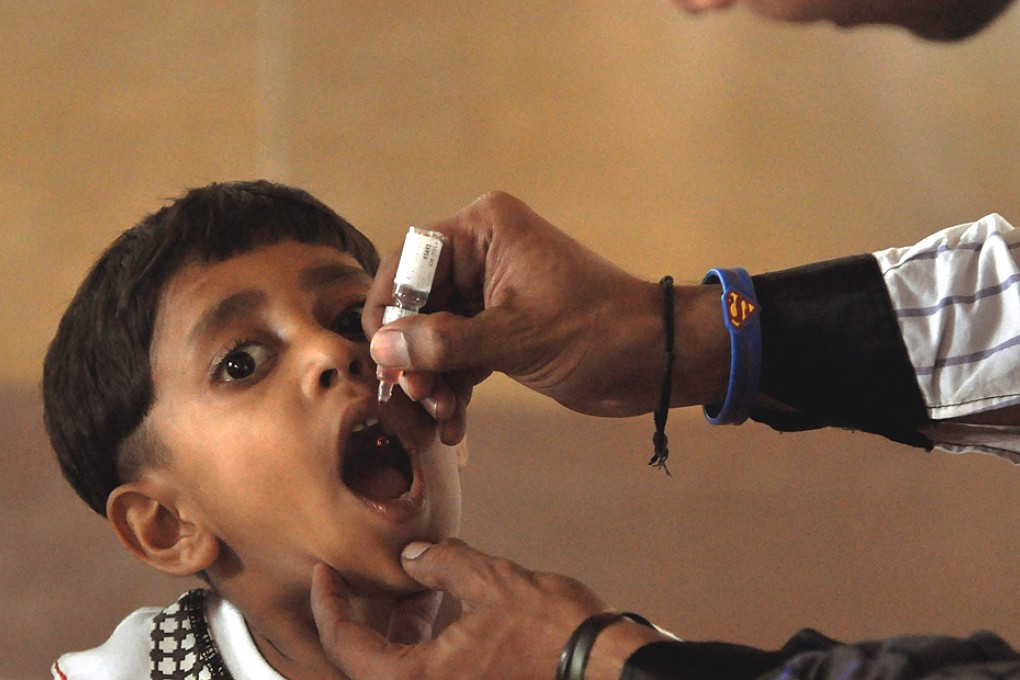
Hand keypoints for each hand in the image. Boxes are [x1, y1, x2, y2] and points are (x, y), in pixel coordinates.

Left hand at [311, 538, 666, 679]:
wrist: (606, 668)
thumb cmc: (554, 632)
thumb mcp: (492, 581)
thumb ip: (442, 564)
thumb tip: (412, 557)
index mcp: (418, 679)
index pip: (347, 647)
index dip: (328, 606)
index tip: (322, 573)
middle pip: (366, 663)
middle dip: (358, 617)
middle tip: (353, 579)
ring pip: (398, 667)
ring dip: (393, 629)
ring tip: (405, 585)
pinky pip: (426, 672)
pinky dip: (421, 642)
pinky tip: (436, 605)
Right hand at [364, 191, 729, 443]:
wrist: (656, 360)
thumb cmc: (597, 332)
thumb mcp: (516, 339)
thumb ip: (444, 342)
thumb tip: (381, 349)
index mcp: (484, 230)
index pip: (408, 261)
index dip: (391, 309)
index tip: (386, 359)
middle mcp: (481, 253)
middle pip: (417, 302)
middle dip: (415, 355)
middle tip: (420, 398)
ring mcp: (490, 292)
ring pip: (434, 334)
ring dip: (433, 378)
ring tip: (443, 417)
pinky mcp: (500, 327)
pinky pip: (458, 353)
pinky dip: (454, 386)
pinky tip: (455, 424)